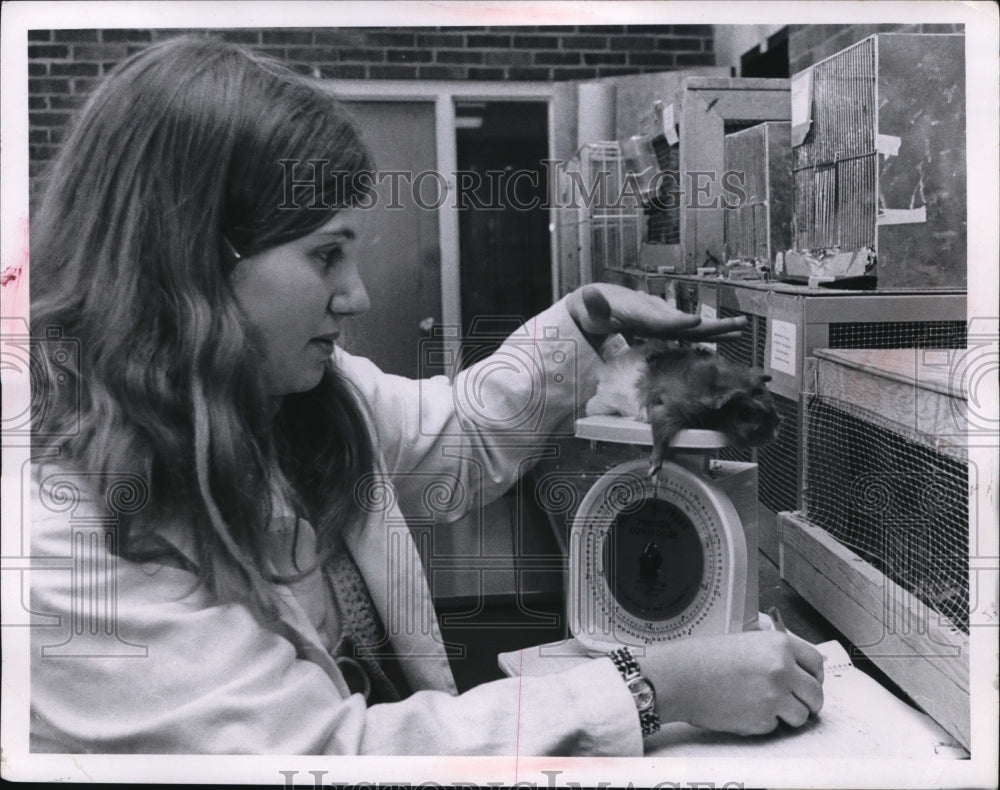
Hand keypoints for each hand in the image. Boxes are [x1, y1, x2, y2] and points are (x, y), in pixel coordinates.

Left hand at [566, 283, 745, 342]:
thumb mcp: (591, 308)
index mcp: (641, 311)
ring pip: (692, 327)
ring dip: (716, 329)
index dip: (678, 323)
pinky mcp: (661, 327)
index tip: (697, 322)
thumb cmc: (592, 309)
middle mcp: (656, 313)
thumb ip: (594, 305)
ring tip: (741, 330)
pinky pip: (686, 333)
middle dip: (713, 325)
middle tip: (740, 324)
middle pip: (688, 322)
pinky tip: (719, 342)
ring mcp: (661, 319)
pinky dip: (704, 336)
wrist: (595, 303)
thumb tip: (589, 295)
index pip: (662, 320)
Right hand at [638, 630, 824, 734]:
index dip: (815, 676)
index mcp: (779, 645)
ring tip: (764, 706)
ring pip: (801, 716)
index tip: (810, 682)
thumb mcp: (745, 641)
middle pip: (815, 694)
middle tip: (795, 702)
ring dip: (788, 715)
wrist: (680, 677)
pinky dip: (764, 723)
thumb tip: (797, 669)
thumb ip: (774, 653)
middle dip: (808, 701)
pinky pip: (776, 726)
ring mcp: (774, 697)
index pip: (816, 663)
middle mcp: (782, 670)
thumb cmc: (704, 658)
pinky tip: (745, 710)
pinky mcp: (763, 720)